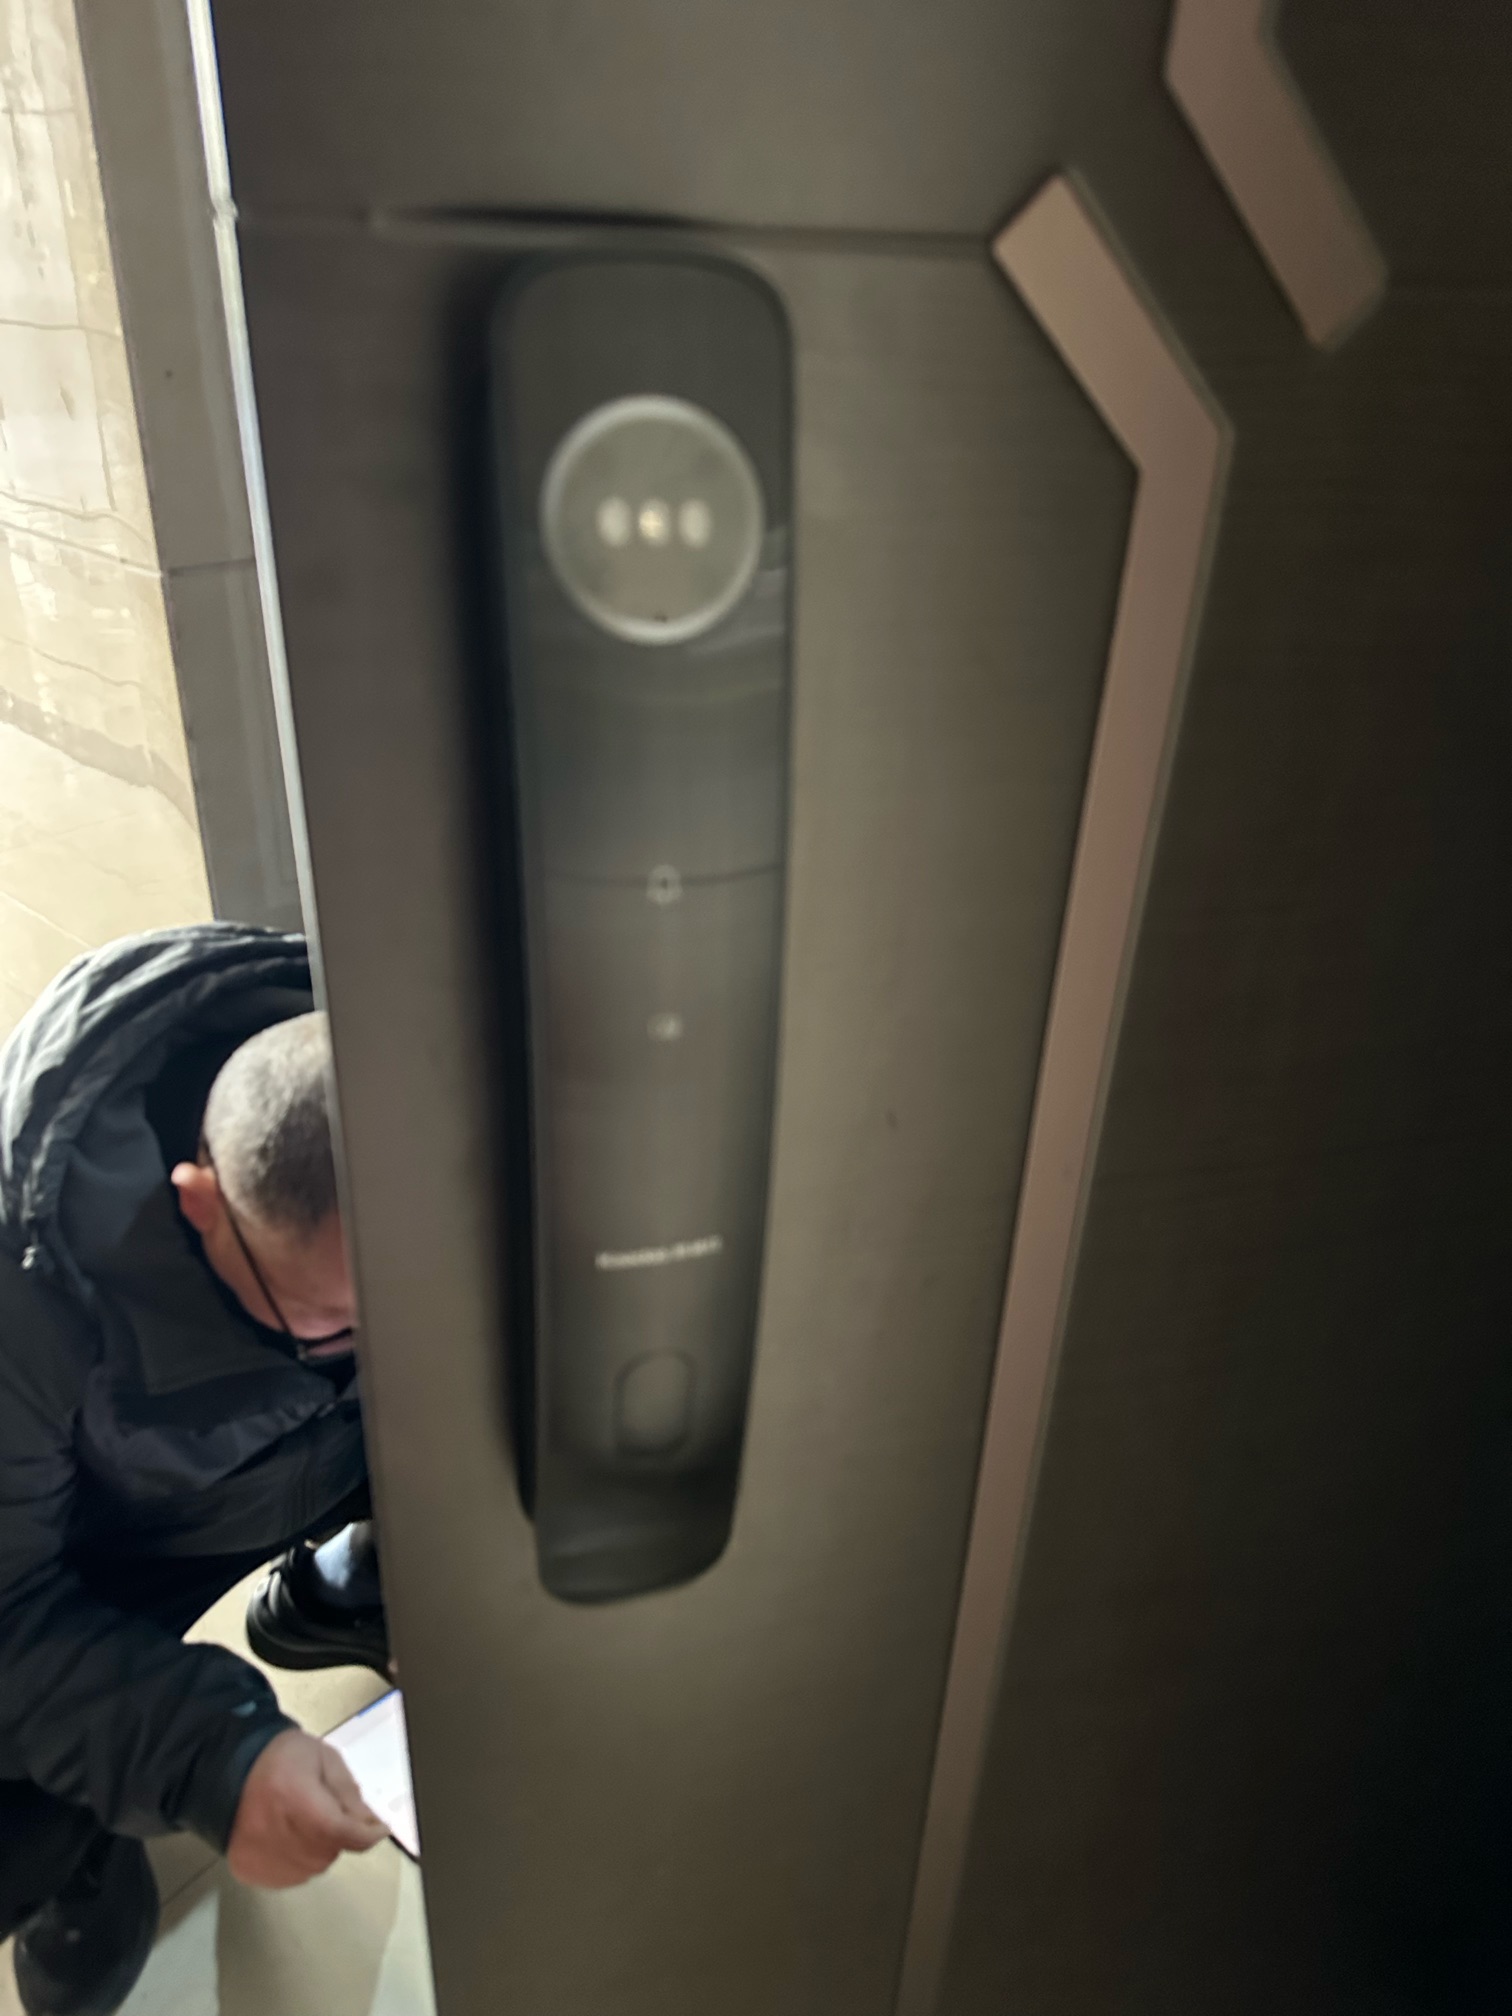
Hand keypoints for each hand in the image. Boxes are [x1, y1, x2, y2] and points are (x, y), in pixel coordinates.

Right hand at [227, 1729, 387, 1887]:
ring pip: (312, 1867)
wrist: (226, 1769)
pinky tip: (289, 1837)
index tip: (380, 1828)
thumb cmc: (281, 1757)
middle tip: (328, 1810)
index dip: (367, 1834)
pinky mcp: (248, 1870)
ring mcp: (261, 1859)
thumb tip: (369, 1823)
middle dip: (339, 1833)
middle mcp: (278, 1837)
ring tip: (305, 1821)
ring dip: (319, 1848)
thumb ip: (347, 1791)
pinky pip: (289, 1876)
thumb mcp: (323, 1758)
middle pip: (329, 1851)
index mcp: (298, 1802)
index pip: (342, 1832)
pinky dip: (298, 1860)